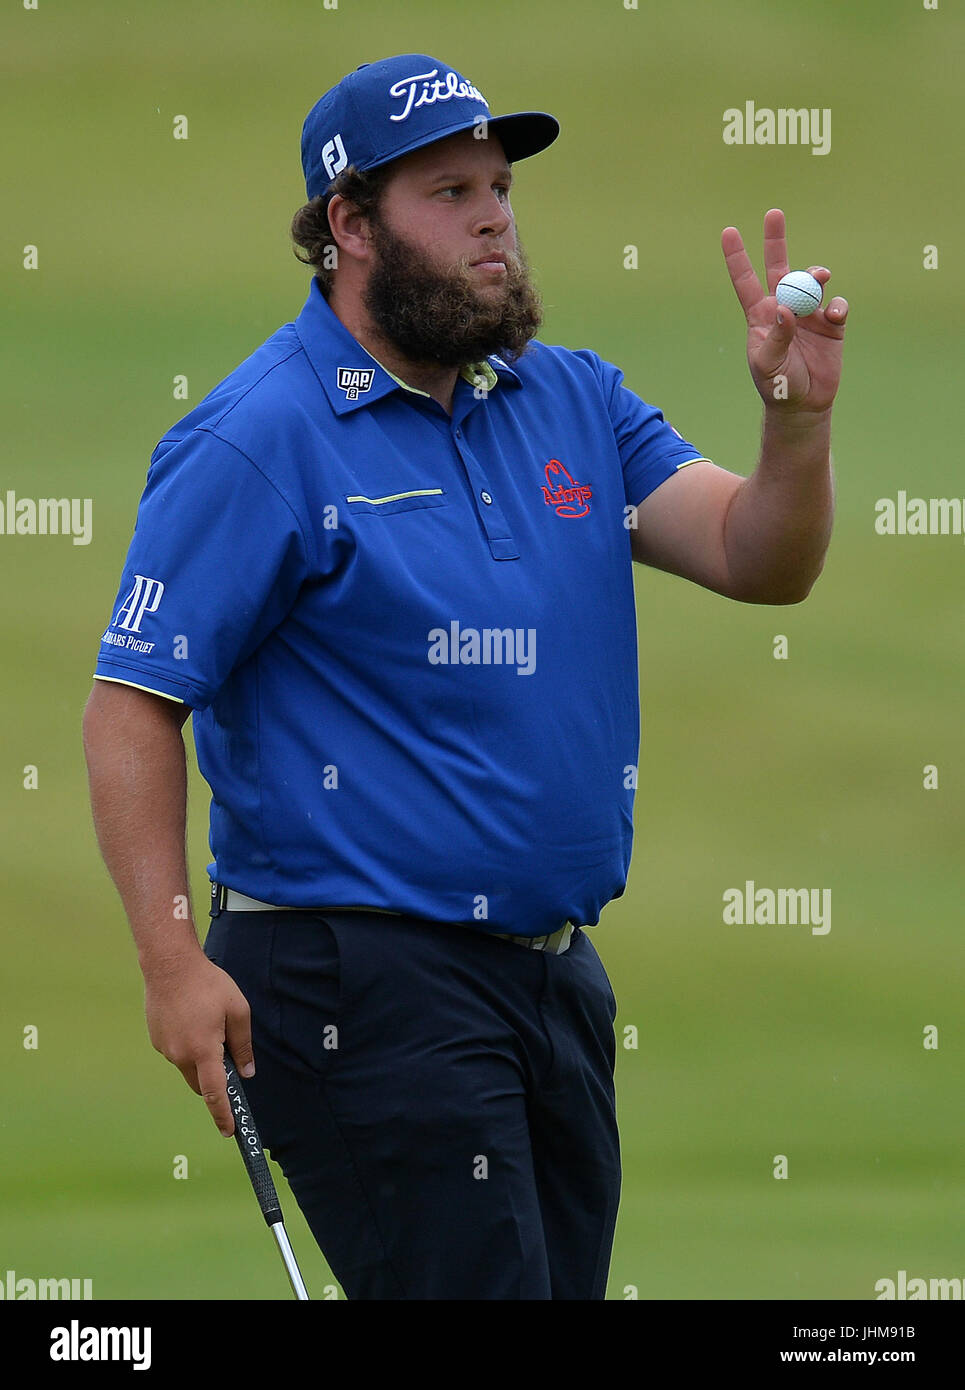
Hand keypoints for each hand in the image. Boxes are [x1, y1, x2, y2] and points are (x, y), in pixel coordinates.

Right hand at [144, 951, 254, 1136]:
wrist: (170, 965)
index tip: (230, 1130)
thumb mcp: (238, 1011)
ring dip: (200, 1058)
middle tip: (226, 1053)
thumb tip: (246, 1072)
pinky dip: (187, 1046)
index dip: (223, 1115)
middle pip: (201, 1084)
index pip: (215, 1093)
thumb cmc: (208, 985)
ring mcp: (165, 1048)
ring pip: (187, 1067)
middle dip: (214, 1080)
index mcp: (204, 1050)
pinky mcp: (156, 1039)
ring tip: (208, 1022)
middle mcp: (180, 1055)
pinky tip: (192, 1019)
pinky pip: (176, 1052)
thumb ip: (243, 1045)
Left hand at [722, 208, 847, 415]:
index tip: (728, 232)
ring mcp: (808, 314)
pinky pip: (837, 305)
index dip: (737, 258)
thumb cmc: (777, 385)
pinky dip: (838, 306)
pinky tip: (834, 316)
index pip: (745, 282)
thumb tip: (785, 307)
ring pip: (811, 282)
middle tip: (774, 214)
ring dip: (815, 276)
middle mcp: (783, 308)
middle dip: (776, 240)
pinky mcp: (831, 325)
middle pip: (779, 267)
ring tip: (820, 279)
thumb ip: (776, 336)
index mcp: (760, 316)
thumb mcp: (768, 363)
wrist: (803, 405)